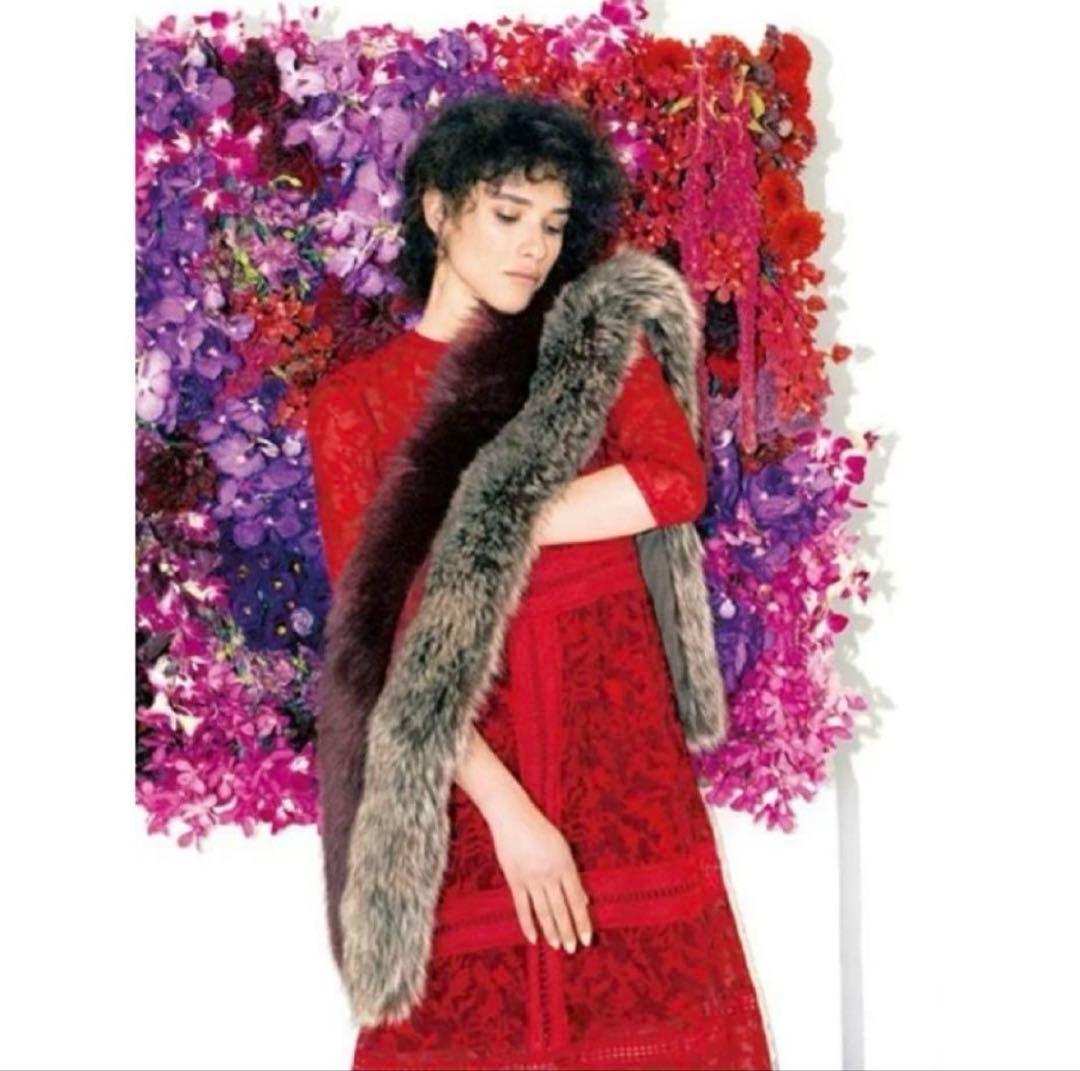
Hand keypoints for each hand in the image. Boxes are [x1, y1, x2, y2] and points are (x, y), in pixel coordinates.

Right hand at [486, 792, 592, 951]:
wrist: (513, 816)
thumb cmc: (540, 829)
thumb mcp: (563, 848)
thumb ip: (573, 875)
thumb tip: (584, 900)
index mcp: (565, 865)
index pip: (577, 900)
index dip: (583, 922)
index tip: (587, 939)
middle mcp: (550, 874)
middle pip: (561, 909)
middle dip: (568, 931)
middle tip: (573, 949)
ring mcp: (531, 878)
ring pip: (544, 911)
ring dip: (552, 931)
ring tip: (557, 946)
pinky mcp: (514, 880)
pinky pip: (522, 907)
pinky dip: (528, 924)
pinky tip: (533, 938)